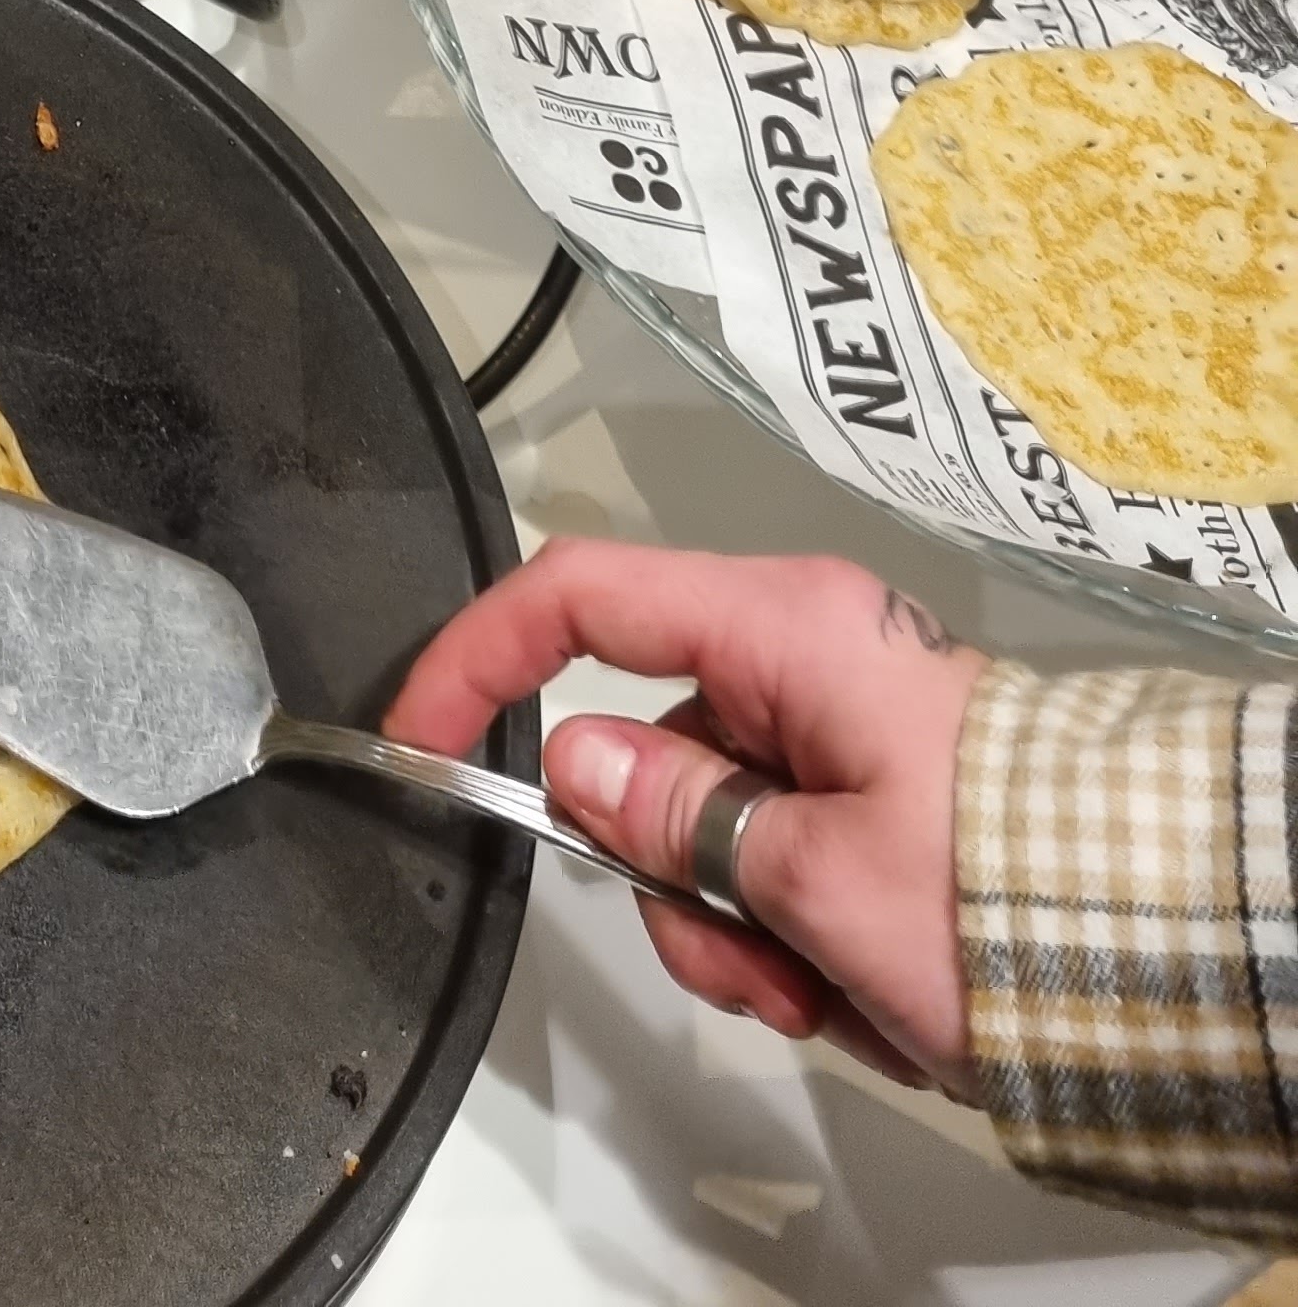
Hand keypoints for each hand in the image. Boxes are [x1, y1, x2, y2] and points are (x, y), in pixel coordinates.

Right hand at [384, 538, 984, 1094]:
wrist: (1166, 952)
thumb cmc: (1000, 889)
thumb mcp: (812, 873)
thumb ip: (674, 816)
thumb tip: (578, 762)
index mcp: (784, 627)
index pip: (582, 596)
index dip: (481, 656)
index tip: (420, 734)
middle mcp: (805, 657)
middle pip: (650, 749)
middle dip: (677, 883)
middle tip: (755, 967)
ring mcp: (840, 732)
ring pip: (710, 831)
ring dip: (747, 935)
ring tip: (838, 991)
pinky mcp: (874, 799)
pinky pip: (777, 866)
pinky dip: (802, 943)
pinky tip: (873, 987)